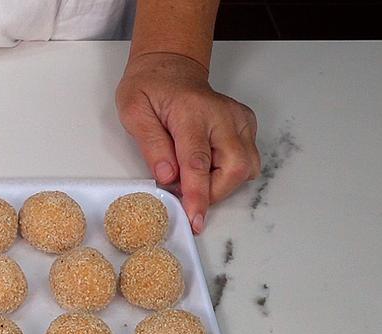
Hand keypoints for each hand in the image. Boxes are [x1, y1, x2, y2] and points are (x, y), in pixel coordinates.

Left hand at [116, 52, 259, 232]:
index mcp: (191, 113)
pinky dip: (227, 171)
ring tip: (194, 177)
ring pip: (247, 167)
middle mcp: (223, 116)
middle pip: (234, 168)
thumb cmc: (149, 88)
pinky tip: (207, 164)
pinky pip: (247, 159)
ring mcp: (239, 119)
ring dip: (222, 183)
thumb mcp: (134, 112)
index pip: (197, 162)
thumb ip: (151, 145)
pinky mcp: (246, 125)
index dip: (197, 194)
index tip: (195, 218)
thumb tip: (167, 177)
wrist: (170, 67)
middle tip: (187, 195)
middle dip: (213, 192)